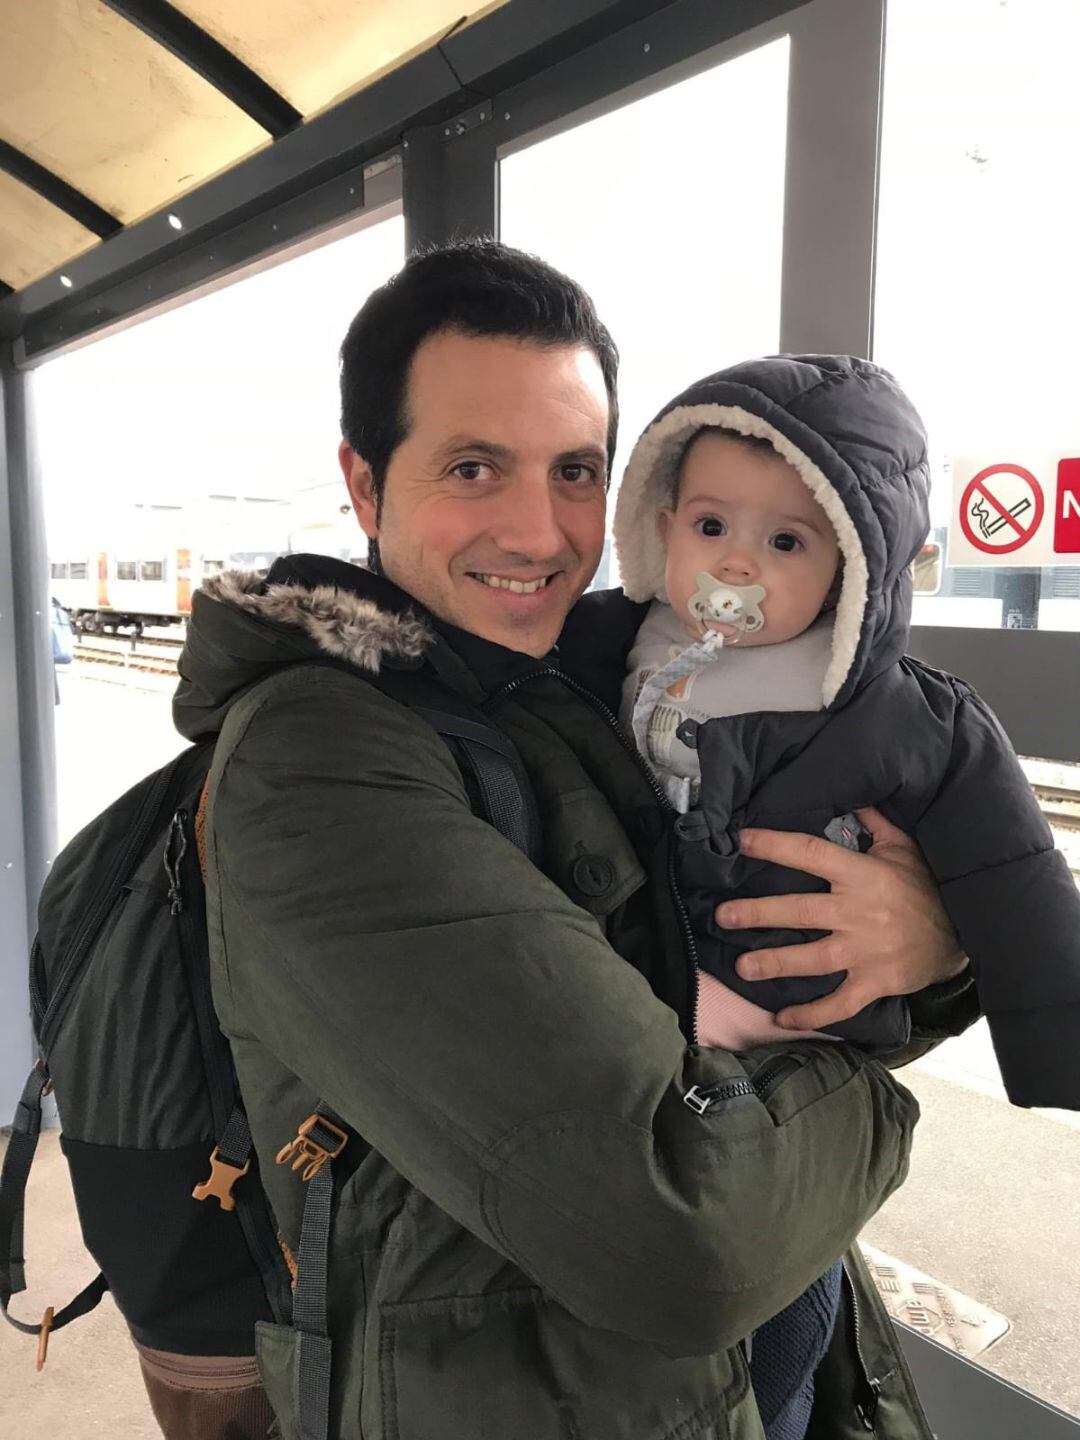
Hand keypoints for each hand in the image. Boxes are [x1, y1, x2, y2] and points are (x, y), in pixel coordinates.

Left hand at [714, 807, 966, 1031]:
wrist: (967, 934)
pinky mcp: (876, 982)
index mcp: (862, 874)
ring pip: (814, 959)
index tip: (742, 841)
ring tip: (742, 967)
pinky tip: (782, 1018)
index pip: (811, 853)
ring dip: (775, 962)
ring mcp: (867, 951)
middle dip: (758, 913)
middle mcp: (859, 913)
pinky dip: (811, 1013)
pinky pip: (839, 1002)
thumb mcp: (904, 847)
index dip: (774, 845)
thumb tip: (850, 795)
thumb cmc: (927, 887)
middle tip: (723, 916)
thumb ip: (875, 821)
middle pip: (801, 911)